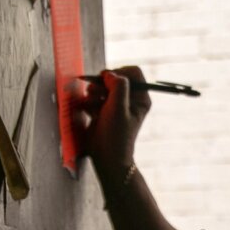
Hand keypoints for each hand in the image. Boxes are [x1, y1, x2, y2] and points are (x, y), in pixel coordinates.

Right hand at [72, 64, 150, 186]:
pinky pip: (94, 97)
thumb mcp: (119, 108)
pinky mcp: (103, 111)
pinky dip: (89, 102)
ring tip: (91, 104)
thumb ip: (118, 86)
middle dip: (102, 84)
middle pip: (115, 77)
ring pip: (102, 86)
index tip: (108, 81)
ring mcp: (116, 105)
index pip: (133, 72)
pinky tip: (88, 112)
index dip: (119, 72)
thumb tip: (109, 74)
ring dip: (93, 93)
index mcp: (141, 97)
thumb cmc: (116, 135)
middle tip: (95, 94)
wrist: (105, 157)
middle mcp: (130, 99)